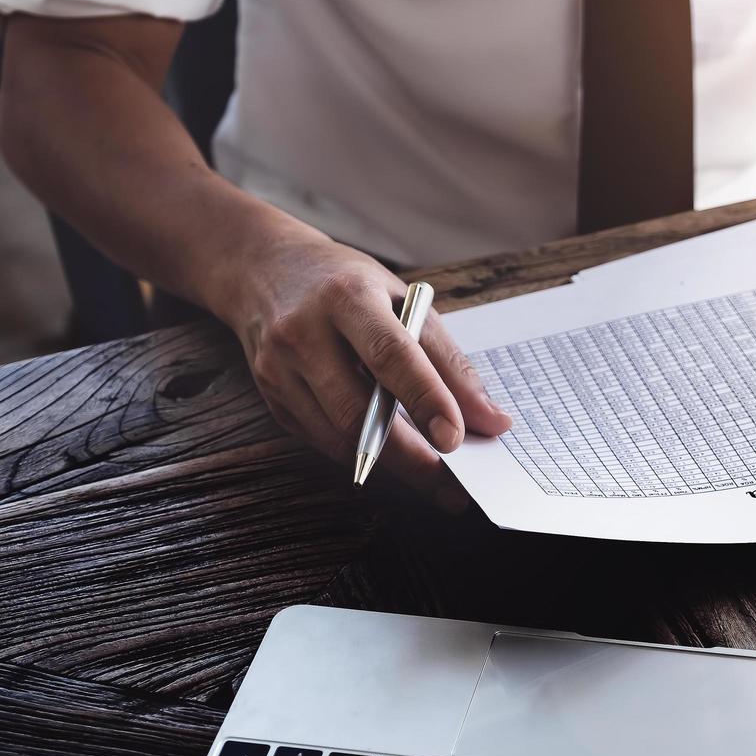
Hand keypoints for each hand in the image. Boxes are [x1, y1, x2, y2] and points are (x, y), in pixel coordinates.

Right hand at [223, 235, 511, 498]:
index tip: (455, 438)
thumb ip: (449, 361)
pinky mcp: (273, 398)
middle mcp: (303, 333)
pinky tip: (396, 460)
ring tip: (435, 480)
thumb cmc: (348, 285)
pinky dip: (365, 455)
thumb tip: (491, 420)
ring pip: (339, 436)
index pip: (389, 355)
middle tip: (453, 486)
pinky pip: (325, 442)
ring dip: (392, 466)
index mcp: (347, 297)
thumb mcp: (405, 301)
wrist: (264, 269)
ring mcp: (279, 369)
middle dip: (410, 457)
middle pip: (357, 410)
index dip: (425, 399)